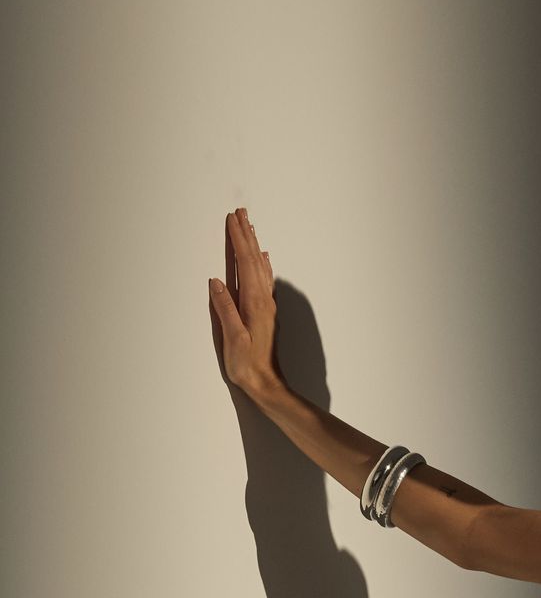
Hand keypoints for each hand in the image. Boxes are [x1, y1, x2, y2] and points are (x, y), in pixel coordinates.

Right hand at [208, 205, 279, 397]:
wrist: (267, 384)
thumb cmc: (247, 364)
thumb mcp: (233, 338)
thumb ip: (225, 309)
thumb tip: (216, 282)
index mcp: (254, 302)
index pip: (245, 263)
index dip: (238, 241)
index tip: (232, 220)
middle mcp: (264, 300)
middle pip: (254, 260)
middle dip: (246, 235)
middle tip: (241, 213)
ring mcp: (266, 305)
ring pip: (260, 267)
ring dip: (254, 246)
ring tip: (250, 227)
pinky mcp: (265, 312)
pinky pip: (264, 279)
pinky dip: (262, 264)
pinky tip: (263, 259)